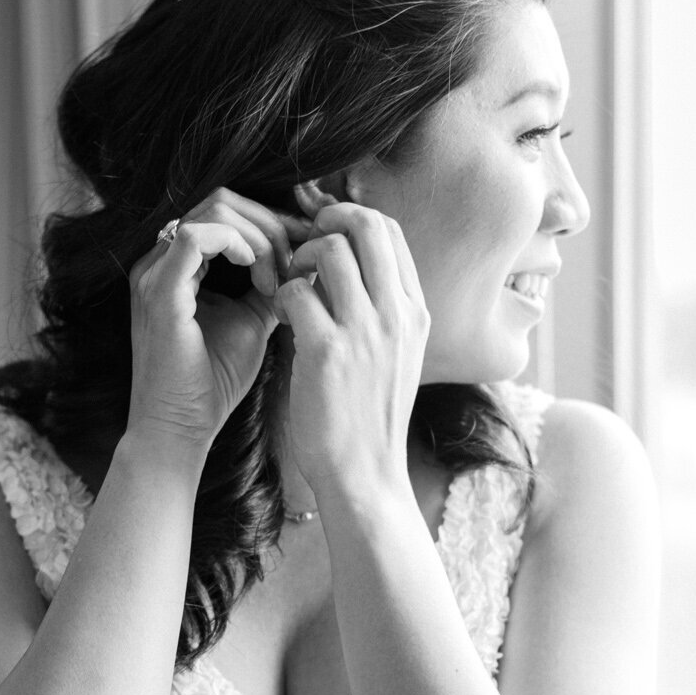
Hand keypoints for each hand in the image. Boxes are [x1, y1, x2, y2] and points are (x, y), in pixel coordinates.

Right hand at [125, 188, 313, 451]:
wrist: (180, 430)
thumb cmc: (212, 383)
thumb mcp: (253, 319)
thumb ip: (273, 284)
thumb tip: (308, 258)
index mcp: (178, 264)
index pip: (226, 211)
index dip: (272, 221)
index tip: (303, 252)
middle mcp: (160, 260)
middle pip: (222, 201)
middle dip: (271, 223)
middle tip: (296, 262)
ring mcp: (155, 272)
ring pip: (214, 211)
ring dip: (260, 236)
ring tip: (277, 276)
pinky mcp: (158, 291)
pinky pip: (197, 237)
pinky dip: (238, 245)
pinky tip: (259, 273)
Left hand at [271, 188, 430, 505]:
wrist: (366, 475)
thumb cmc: (370, 417)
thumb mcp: (397, 356)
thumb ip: (382, 311)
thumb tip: (350, 267)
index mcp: (416, 312)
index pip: (391, 232)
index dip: (353, 218)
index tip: (325, 230)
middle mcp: (398, 314)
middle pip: (367, 225)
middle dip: (327, 220)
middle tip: (301, 244)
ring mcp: (366, 331)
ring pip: (330, 249)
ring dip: (299, 258)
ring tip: (290, 285)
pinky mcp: (328, 351)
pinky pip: (297, 291)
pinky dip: (281, 295)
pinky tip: (279, 317)